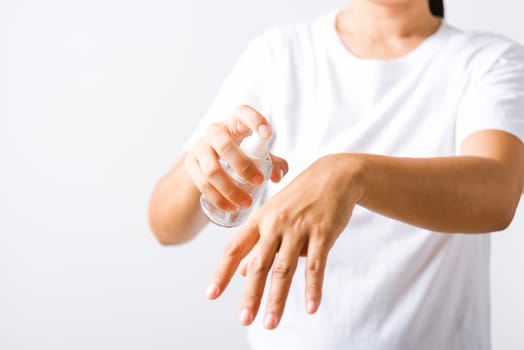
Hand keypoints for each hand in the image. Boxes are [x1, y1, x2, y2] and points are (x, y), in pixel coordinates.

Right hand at [184, 105, 287, 211]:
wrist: (212, 163)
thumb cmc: (242, 155)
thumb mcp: (259, 156)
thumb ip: (273, 164)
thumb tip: (276, 175)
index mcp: (235, 124)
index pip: (243, 113)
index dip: (255, 120)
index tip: (268, 134)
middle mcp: (215, 131)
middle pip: (225, 145)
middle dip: (243, 166)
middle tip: (259, 182)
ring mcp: (200, 147)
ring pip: (212, 169)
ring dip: (230, 189)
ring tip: (247, 202)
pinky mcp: (191, 164)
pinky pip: (203, 184)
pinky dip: (218, 199)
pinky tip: (231, 208)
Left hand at [206, 154, 364, 328]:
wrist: (334, 175)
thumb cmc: (300, 197)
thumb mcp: (273, 214)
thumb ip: (257, 244)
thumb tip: (240, 273)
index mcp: (259, 219)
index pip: (234, 248)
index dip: (221, 272)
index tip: (211, 294)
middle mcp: (275, 224)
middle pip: (259, 264)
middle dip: (250, 294)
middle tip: (245, 319)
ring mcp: (299, 228)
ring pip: (284, 269)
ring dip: (277, 299)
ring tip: (270, 323)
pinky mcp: (322, 233)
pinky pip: (316, 266)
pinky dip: (313, 289)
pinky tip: (310, 307)